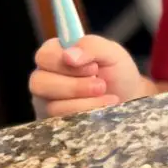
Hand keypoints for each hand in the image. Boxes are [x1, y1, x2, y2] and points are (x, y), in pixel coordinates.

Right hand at [29, 35, 143, 118]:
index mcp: (57, 54)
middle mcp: (46, 77)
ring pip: (51, 105)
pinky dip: (85, 113)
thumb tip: (68, 56)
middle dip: (74, 86)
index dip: (64, 62)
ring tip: (105, 95)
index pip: (43, 56)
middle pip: (39, 82)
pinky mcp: (53, 121)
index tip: (93, 67)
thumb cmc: (117, 72)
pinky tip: (103, 107)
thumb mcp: (112, 52)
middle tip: (101, 85)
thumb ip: (91, 46)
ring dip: (83, 101)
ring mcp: (47, 102)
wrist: (128, 99)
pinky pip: (61, 121)